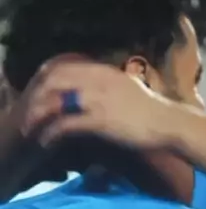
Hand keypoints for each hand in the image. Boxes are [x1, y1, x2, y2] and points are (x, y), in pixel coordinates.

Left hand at [19, 58, 179, 150]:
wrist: (170, 124)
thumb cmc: (153, 110)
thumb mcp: (130, 87)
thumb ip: (110, 84)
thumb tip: (96, 87)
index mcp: (104, 71)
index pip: (64, 67)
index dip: (46, 80)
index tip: (38, 94)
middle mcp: (98, 81)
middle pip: (54, 82)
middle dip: (38, 98)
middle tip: (31, 114)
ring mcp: (98, 100)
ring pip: (56, 102)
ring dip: (39, 116)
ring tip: (32, 129)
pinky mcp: (100, 121)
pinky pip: (66, 124)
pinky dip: (52, 133)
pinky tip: (47, 141)